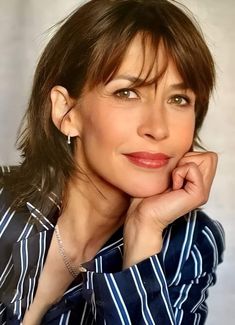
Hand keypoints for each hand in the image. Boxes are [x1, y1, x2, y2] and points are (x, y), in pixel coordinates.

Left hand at [123, 151, 217, 267]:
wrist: (142, 214)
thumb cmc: (148, 194)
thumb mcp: (166, 172)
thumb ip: (179, 162)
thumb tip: (183, 148)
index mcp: (197, 181)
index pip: (207, 155)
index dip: (187, 157)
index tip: (173, 173)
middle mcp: (203, 187)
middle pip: (209, 156)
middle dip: (187, 160)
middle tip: (174, 177)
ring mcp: (203, 192)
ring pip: (205, 159)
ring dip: (183, 165)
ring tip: (173, 181)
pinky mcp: (198, 194)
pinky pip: (192, 168)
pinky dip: (178, 173)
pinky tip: (173, 187)